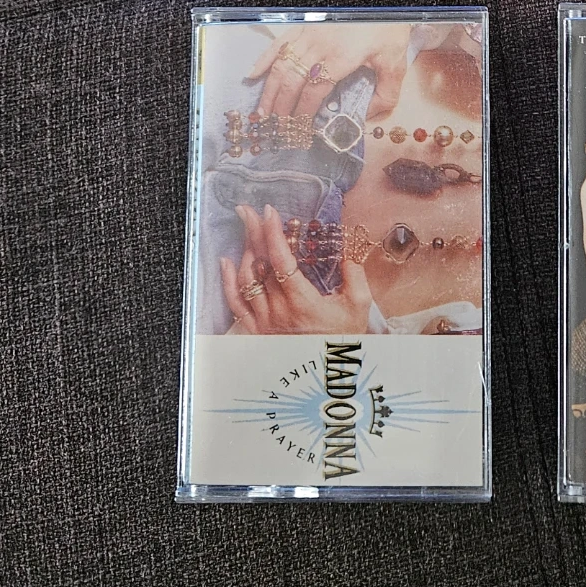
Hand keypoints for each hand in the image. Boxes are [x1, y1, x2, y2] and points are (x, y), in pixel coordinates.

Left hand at [221, 203, 371, 334]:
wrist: (330, 376)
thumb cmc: (344, 340)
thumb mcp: (358, 305)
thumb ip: (353, 272)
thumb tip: (347, 244)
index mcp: (303, 302)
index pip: (282, 261)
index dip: (273, 234)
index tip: (270, 212)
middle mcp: (278, 311)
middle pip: (260, 265)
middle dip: (254, 233)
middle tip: (249, 210)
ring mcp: (264, 322)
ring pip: (246, 280)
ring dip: (245, 252)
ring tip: (247, 230)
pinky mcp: (257, 331)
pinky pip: (235, 304)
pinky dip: (228, 281)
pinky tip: (226, 261)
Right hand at [247, 22, 410, 118]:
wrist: (384, 1)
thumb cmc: (388, 29)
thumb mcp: (395, 63)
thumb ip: (385, 94)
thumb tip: (367, 117)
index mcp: (341, 58)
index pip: (314, 92)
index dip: (303, 113)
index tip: (298, 130)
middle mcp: (320, 46)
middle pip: (292, 81)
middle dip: (281, 108)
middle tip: (276, 128)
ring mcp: (309, 34)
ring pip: (281, 65)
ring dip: (269, 90)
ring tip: (262, 111)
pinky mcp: (306, 26)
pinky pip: (279, 43)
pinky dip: (264, 59)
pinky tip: (253, 75)